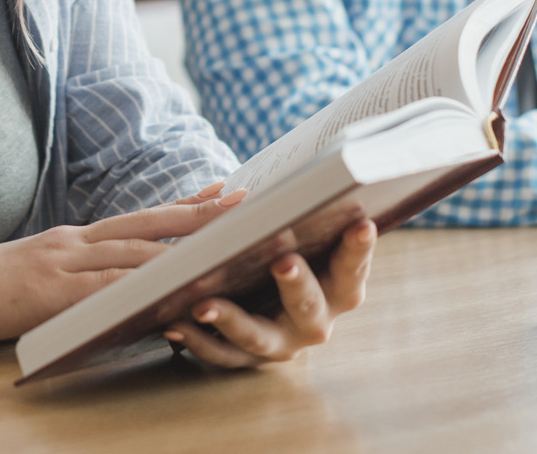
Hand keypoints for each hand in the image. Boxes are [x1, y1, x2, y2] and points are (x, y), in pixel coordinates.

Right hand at [0, 183, 244, 346]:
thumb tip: (115, 284)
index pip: (138, 218)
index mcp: (73, 239)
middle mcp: (73, 243)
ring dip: (180, 247)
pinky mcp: (48, 292)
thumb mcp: (35, 271)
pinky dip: (138, 287)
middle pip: (145, 225)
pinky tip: (165, 288)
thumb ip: (74, 274)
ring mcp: (61, 265)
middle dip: (197, 215)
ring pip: (132, 252)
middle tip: (242, 202)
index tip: (221, 193)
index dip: (182, 206)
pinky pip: (101, 289)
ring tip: (221, 243)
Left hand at [161, 217, 375, 369]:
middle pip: (309, 308)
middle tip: (283, 262)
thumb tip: (299, 178)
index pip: (352, 269)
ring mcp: (279, 343)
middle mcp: (314, 321)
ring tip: (203, 304)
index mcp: (337, 288)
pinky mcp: (244, 358)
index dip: (358, 249)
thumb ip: (301, 215)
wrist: (262, 299)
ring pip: (257, 337)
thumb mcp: (296, 235)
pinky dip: (197, 339)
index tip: (362, 223)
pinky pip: (220, 354)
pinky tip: (174, 322)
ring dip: (231, 320)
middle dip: (297, 284)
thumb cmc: (285, 251)